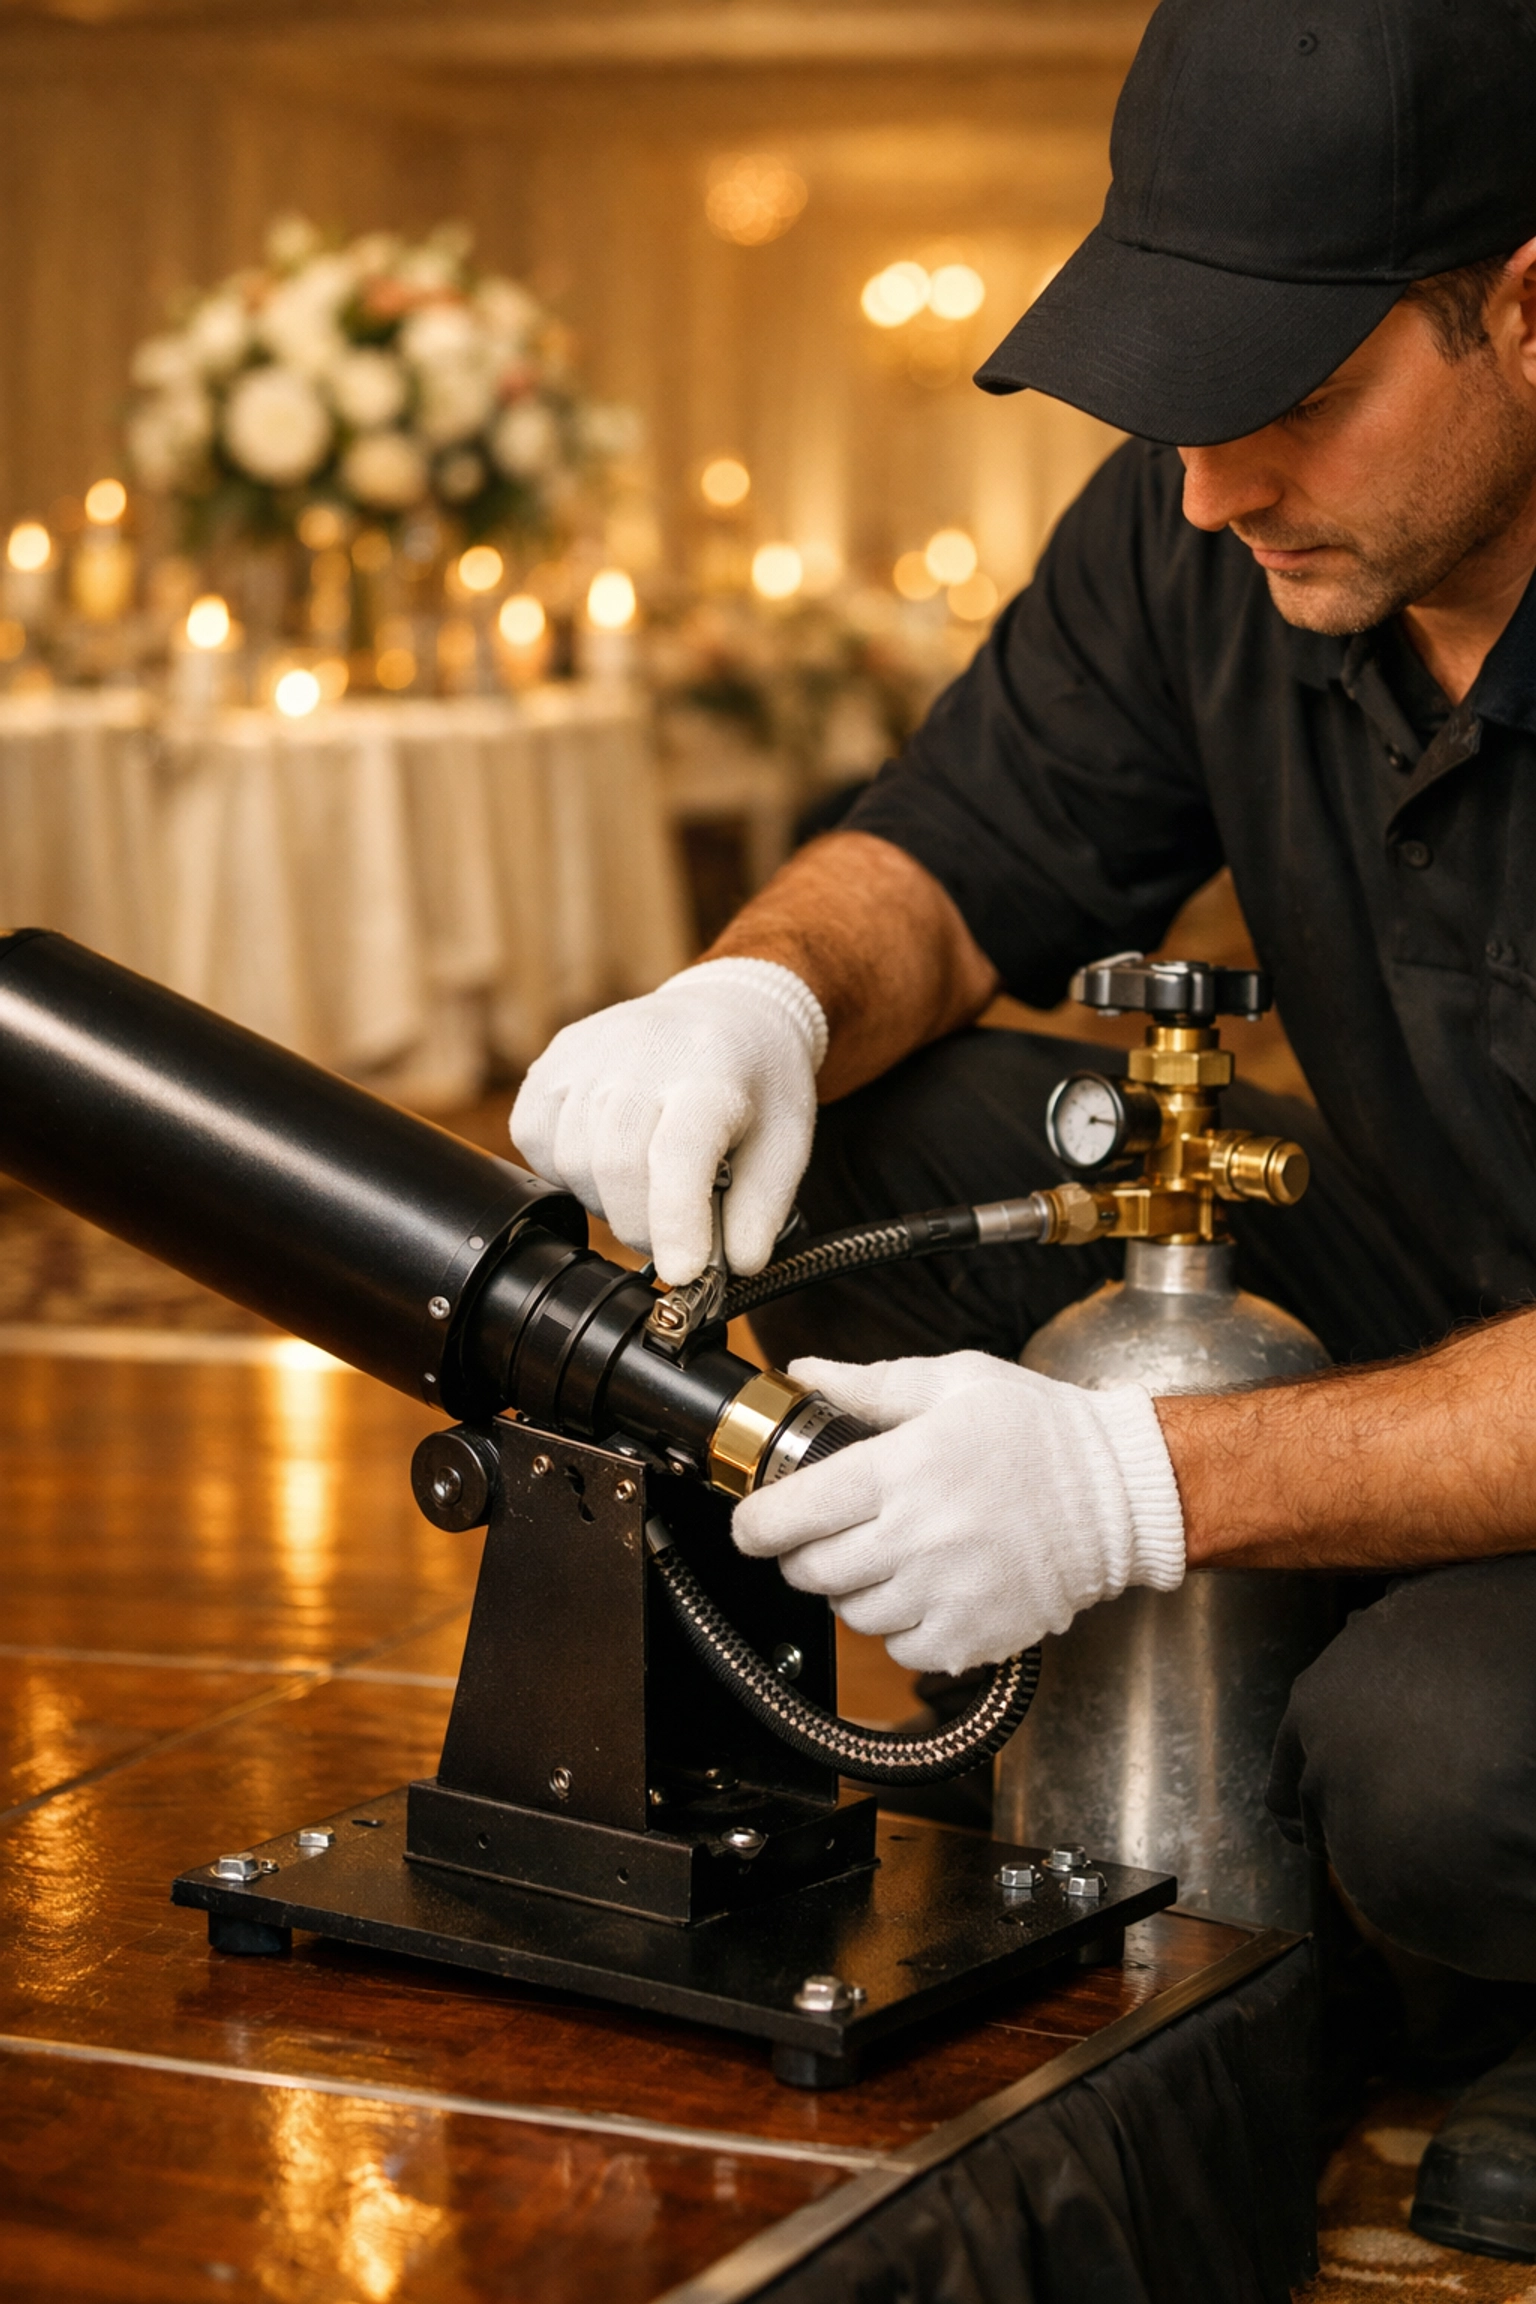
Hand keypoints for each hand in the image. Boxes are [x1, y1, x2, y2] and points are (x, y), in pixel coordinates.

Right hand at [510, 959, 826, 1283]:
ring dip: (605, 1201)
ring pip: (572, 1161)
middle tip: (672, 1237)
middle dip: (643, 1227)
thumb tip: (728, 1272)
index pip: (678, 1155)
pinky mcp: (554, 1059)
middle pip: (617, 1167)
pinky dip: (564, 1170)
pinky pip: (534, 1138)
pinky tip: (604, 1162)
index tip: (683, 1272)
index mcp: (711, 1074)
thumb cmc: (759, 1084)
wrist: (731, 1008)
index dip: (676, 1222)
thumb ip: (760, 1214)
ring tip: (644, 1189)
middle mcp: (642, 1053)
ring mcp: (589, 1052)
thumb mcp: (786, 1145)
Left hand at [732, 1351, 1185, 1673]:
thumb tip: (800, 1374)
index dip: (755, 1523)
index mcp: (907, 1469)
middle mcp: (920, 1536)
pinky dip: (899, 1626)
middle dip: (801, 1553)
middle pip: (812, 1570)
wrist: (1122, 1496)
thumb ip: (869, 1384)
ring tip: (885, 1554)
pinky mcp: (973, 1635)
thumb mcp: (954, 1382)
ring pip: (852, 1612)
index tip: (750, 1523)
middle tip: (820, 1534)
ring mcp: (946, 1593)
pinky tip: (923, 1588)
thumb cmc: (1041, 1433)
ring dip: (852, 1588)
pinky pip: (901, 1649)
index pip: (795, 1511)